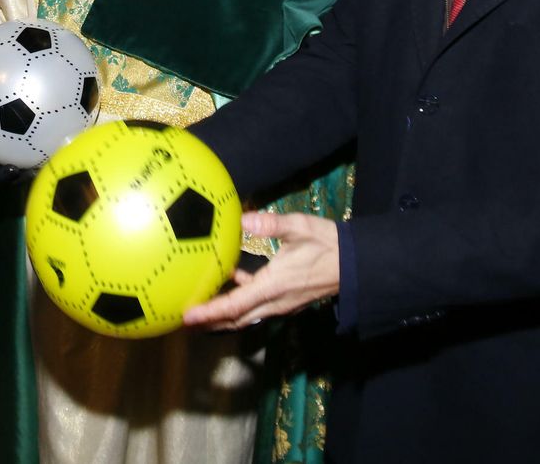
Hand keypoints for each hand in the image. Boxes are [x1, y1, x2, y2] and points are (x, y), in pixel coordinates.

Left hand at [182, 212, 341, 330]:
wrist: (355, 264)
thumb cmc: (328, 244)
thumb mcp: (300, 227)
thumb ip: (270, 223)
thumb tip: (243, 217)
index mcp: (274, 286)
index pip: (235, 306)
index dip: (210, 313)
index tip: (188, 316)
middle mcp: (275, 302)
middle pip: (236, 319)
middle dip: (209, 322)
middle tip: (184, 320)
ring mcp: (282, 304)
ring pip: (246, 316)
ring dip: (222, 316)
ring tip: (200, 309)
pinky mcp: (287, 301)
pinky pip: (257, 307)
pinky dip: (239, 301)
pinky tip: (231, 280)